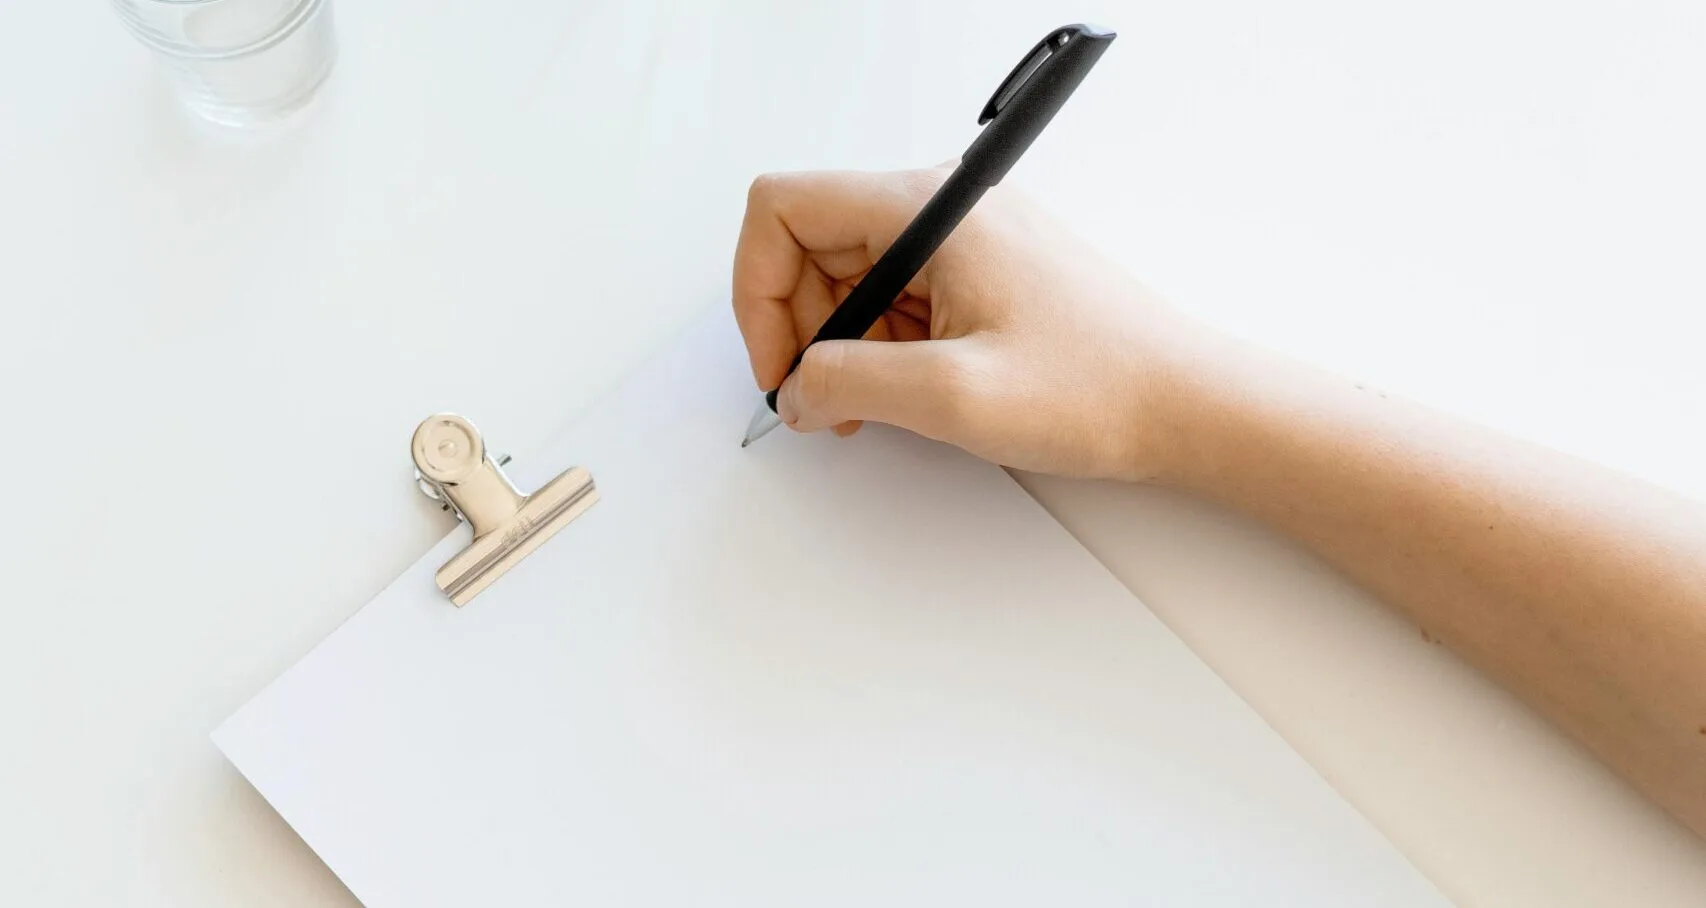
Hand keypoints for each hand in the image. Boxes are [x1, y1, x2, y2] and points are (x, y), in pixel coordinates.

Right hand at [732, 166, 1204, 480]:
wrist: (1187, 407)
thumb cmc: (1100, 387)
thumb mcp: (951, 396)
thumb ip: (848, 382)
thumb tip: (796, 387)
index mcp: (931, 209)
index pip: (785, 208)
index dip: (758, 289)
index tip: (780, 362)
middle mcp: (945, 208)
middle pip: (812, 245)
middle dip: (799, 328)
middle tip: (820, 399)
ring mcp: (965, 239)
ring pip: (851, 277)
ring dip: (841, 346)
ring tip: (872, 408)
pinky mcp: (982, 273)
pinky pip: (896, 298)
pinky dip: (881, 348)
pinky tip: (907, 394)